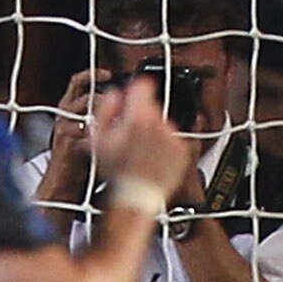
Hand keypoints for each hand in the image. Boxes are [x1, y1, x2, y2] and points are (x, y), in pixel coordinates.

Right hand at [43, 68, 110, 199]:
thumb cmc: (80, 157)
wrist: (64, 181)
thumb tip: (124, 103)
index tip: (108, 73)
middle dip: (103, 98)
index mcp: (69, 107)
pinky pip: (84, 131)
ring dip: (103, 115)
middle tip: (118, 105)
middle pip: (83, 94)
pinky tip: (108, 140)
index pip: (78, 82)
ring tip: (115, 126)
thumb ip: (104, 115)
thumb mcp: (92, 130)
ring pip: (84, 111)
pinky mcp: (66, 142)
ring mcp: (64, 127)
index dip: (92, 74)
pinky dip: (98, 134)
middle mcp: (64, 114)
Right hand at [87, 74, 196, 198]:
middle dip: (142, 115)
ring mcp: (173, 137)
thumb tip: (115, 95)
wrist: (138, 196)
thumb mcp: (100, 139)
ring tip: (142, 151)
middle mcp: (160, 124)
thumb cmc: (118, 171)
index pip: (143, 85)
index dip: (136, 89)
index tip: (133, 96)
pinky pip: (173, 140)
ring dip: (153, 132)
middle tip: (132, 134)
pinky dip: (164, 146)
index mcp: (139, 117)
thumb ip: (106, 110)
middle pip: (152, 107)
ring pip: (162, 124)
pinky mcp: (183, 150)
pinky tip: (153, 158)